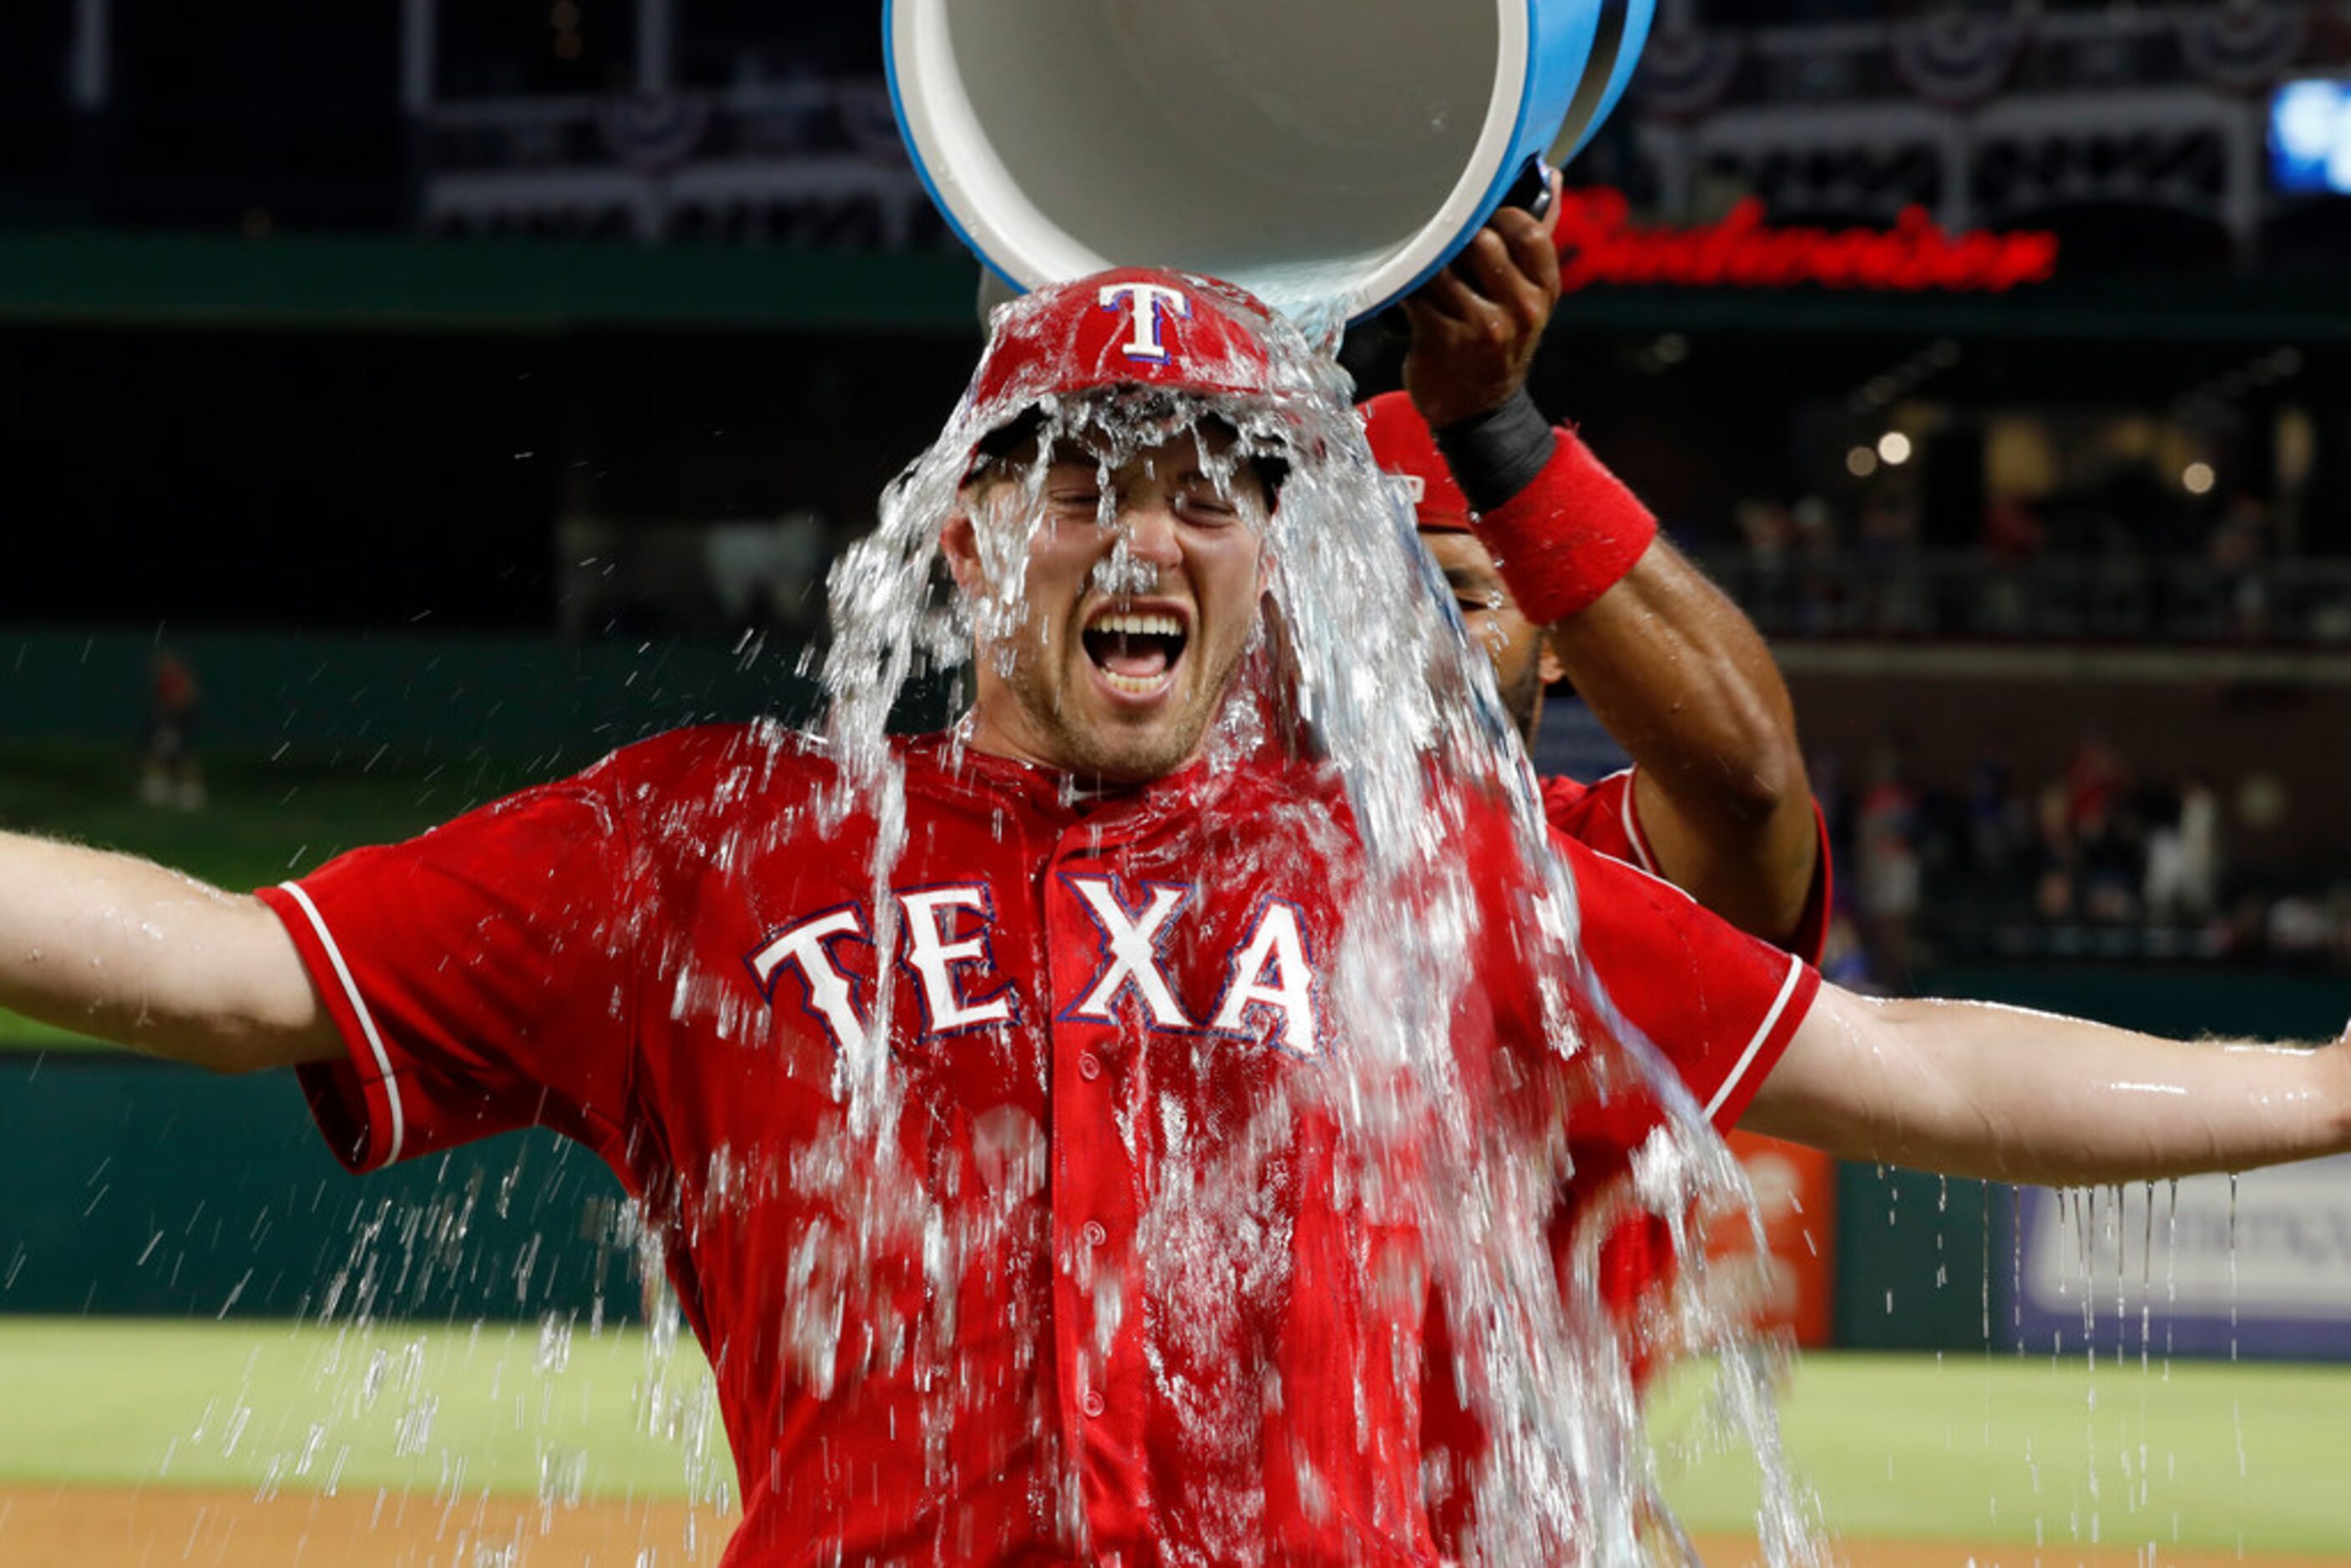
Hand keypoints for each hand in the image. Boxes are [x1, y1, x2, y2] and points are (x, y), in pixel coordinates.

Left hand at [1399, 176, 1563, 428]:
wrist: (1478, 410)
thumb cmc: (1499, 340)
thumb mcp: (1529, 296)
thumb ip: (1536, 239)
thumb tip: (1551, 174)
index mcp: (1545, 290)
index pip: (1530, 232)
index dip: (1500, 214)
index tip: (1479, 215)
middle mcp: (1521, 309)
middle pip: (1482, 241)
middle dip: (1455, 234)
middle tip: (1437, 236)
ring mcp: (1483, 327)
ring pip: (1443, 266)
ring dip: (1424, 258)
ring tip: (1415, 257)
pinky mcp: (1443, 340)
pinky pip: (1415, 293)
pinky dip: (1402, 284)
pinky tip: (1399, 282)